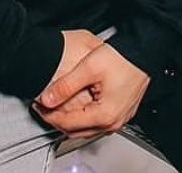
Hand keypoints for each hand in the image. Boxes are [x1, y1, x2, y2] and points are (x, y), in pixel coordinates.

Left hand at [33, 43, 150, 138]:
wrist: (143, 51)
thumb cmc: (123, 58)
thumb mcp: (88, 68)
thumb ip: (66, 86)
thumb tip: (47, 99)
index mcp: (104, 115)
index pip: (68, 124)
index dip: (49, 115)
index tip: (38, 106)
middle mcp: (113, 122)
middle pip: (77, 131)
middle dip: (57, 120)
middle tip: (44, 108)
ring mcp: (118, 118)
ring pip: (87, 129)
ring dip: (70, 120)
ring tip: (56, 105)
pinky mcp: (121, 112)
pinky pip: (97, 122)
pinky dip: (83, 117)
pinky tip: (76, 105)